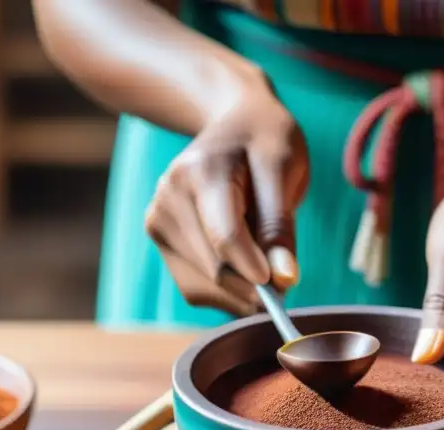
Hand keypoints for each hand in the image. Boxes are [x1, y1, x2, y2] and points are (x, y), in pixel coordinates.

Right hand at [144, 71, 308, 315]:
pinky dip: (226, 291)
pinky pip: (195, 289)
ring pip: (204, 287)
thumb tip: (284, 280)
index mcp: (201, 171)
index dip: (257, 270)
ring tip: (261, 257)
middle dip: (255, 286)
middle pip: (215, 268)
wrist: (233, 123)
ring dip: (241, 291)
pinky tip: (241, 264)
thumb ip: (280, 226)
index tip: (285, 285)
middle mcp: (169, 197)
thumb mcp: (285, 170)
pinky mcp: (159, 240)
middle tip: (286, 280)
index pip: (226, 237)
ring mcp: (157, 220)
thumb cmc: (265, 143)